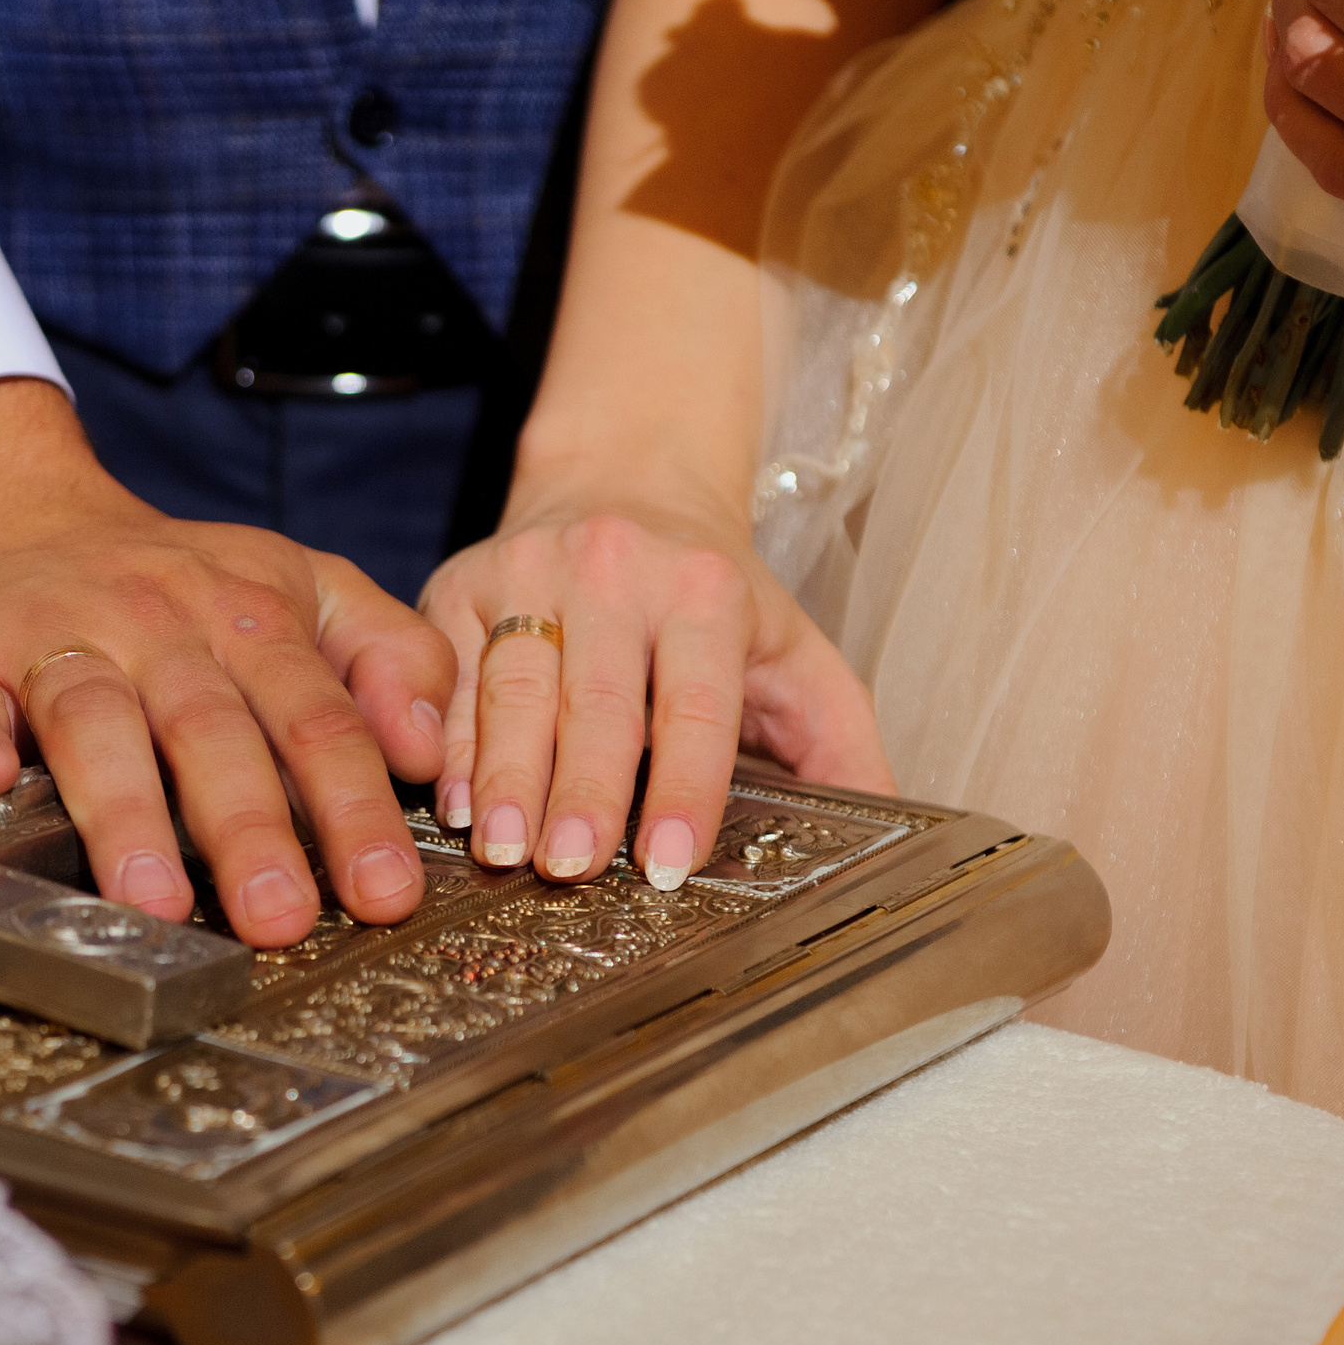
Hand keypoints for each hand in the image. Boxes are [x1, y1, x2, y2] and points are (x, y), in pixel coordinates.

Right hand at [0, 378, 454, 947]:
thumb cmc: (163, 583)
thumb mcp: (296, 587)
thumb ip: (386, 655)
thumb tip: (427, 749)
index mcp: (247, 615)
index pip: (315, 717)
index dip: (353, 807)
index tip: (385, 894)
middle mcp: (154, 624)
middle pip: (210, 729)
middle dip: (250, 828)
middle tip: (279, 920)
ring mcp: (52, 638)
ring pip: (93, 721)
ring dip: (125, 812)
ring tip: (156, 900)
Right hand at [420, 491, 891, 892]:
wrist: (622, 477)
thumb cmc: (712, 590)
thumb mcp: (795, 648)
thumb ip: (841, 740)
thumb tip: (893, 835)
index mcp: (707, 590)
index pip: (698, 701)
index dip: (686, 785)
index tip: (670, 862)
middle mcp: (615, 570)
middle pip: (597, 698)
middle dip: (585, 790)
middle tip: (571, 867)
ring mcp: (529, 571)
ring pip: (514, 685)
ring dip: (508, 775)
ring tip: (505, 848)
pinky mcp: (461, 581)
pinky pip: (450, 673)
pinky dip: (451, 743)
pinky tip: (457, 801)